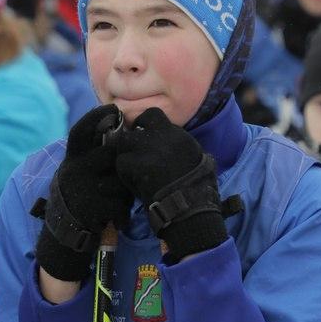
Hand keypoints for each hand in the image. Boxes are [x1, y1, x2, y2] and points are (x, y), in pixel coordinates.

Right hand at [34, 105, 134, 281]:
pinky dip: (124, 214)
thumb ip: (94, 153)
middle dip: (123, 164)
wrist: (65, 231)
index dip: (96, 117)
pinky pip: (120, 205)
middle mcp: (73, 170)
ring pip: (119, 181)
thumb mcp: (79, 170)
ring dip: (126, 192)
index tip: (114, 108)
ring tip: (120, 201)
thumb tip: (119, 126)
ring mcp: (80, 189)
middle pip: (109, 154)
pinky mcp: (89, 208)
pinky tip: (120, 219)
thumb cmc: (81, 194)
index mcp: (72, 158)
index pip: (80, 131)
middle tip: (129, 172)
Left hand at [113, 108, 227, 259]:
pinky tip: (132, 182)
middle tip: (135, 152)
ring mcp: (148, 147)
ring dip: (126, 153)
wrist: (190, 206)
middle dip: (135, 135)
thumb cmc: (199, 189)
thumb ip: (186, 148)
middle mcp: (163, 135)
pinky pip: (121, 161)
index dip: (146, 125)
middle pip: (139, 122)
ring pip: (125, 141)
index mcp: (179, 135)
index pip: (154, 115)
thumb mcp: (199, 161)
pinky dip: (124, 172)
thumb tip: (182, 146)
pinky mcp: (136, 163)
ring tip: (132, 168)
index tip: (146, 138)